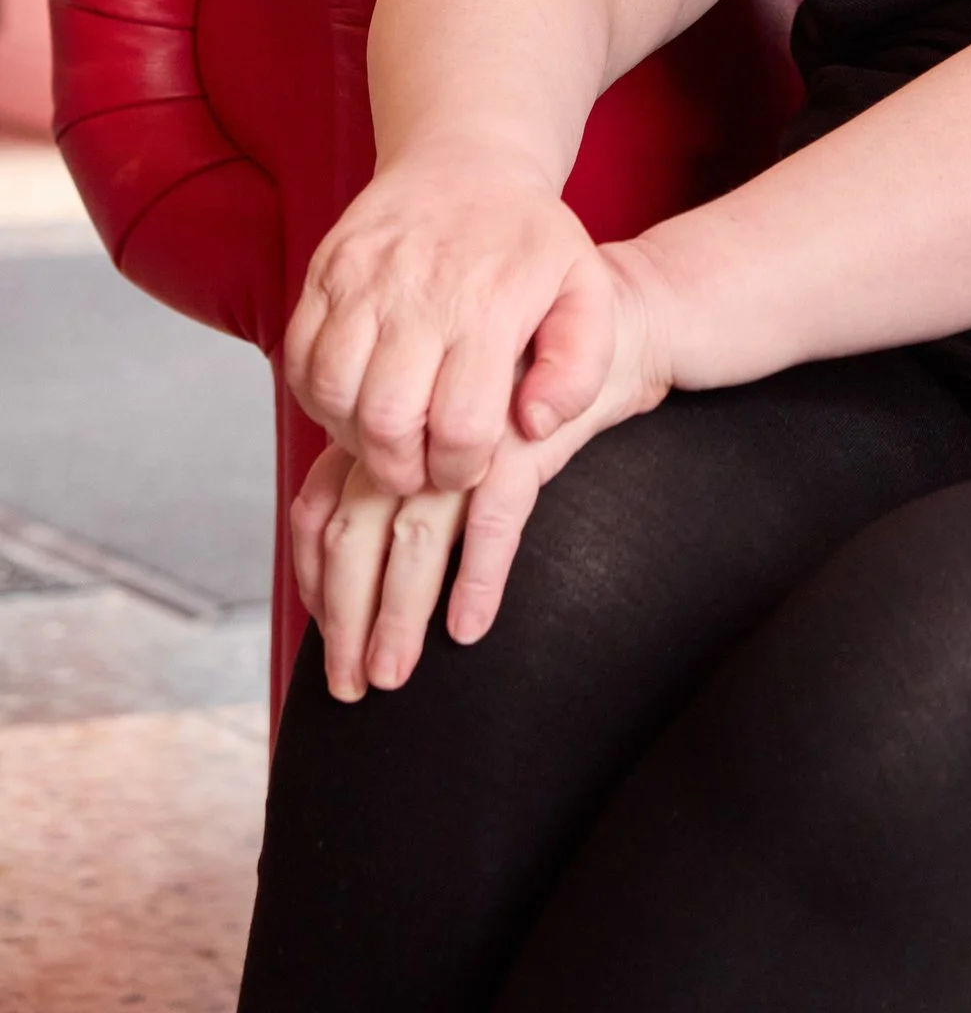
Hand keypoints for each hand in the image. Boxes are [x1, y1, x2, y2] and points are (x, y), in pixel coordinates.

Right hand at [285, 145, 614, 497]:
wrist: (467, 158)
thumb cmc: (527, 238)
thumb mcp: (585, 290)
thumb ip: (580, 366)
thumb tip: (533, 425)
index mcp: (489, 303)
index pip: (460, 425)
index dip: (459, 467)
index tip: (465, 465)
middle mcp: (419, 291)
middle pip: (386, 421)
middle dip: (402, 468)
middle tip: (420, 467)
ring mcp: (362, 279)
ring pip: (332, 395)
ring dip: (353, 436)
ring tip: (387, 435)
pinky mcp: (324, 271)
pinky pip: (297, 360)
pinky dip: (316, 397)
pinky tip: (354, 399)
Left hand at [293, 238, 675, 697]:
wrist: (616, 327)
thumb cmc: (527, 388)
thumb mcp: (451, 426)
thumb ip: (403, 468)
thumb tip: (350, 561)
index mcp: (390, 427)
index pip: (318, 505)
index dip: (312, 575)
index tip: (319, 633)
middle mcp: (418, 432)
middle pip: (355, 534)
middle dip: (346, 619)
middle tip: (350, 685)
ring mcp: (469, 437)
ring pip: (416, 539)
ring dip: (400, 614)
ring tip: (393, 674)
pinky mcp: (526, 441)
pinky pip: (496, 518)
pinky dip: (479, 576)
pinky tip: (470, 626)